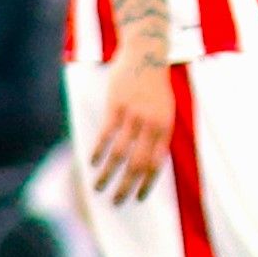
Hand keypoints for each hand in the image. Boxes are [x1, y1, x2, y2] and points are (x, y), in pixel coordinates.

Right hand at [90, 61, 173, 201]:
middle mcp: (151, 125)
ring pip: (120, 153)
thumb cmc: (155, 84)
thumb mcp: (165, 109)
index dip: (147, 183)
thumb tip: (151, 161)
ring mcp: (133, 115)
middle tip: (117, 202)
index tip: (138, 198)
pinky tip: (92, 163)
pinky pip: (106, 134)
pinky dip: (98, 151)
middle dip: (127, 186)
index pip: (157, 164)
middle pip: (138, 164)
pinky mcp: (116, 106)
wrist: (146, 54)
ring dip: (109, 174)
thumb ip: (158, 133)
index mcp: (165, 127)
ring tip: (99, 188)